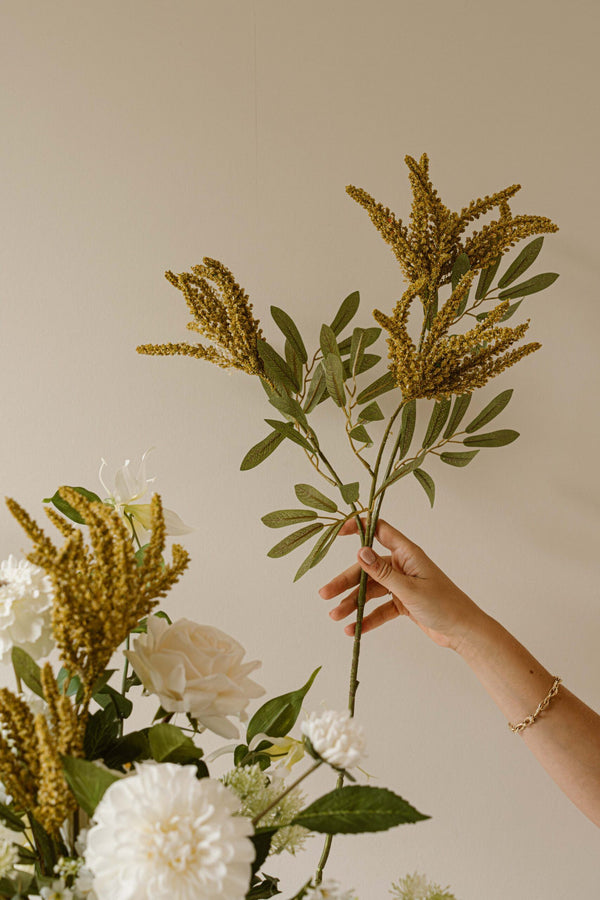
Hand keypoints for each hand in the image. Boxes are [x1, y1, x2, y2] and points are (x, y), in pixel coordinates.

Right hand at [319, 517, 482, 650]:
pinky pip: (380, 608)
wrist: (464, 632)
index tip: (337, 532)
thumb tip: (360, 551)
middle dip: (345, 582)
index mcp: (407, 554)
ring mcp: (402, 585)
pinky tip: (354, 629)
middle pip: (367, 569)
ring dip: (353, 603)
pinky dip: (367, 618)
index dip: (359, 528)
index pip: (379, 532)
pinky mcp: (403, 603)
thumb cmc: (444, 605)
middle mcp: (402, 566)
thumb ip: (383, 572)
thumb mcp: (410, 589)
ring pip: (371, 590)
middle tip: (324, 594)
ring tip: (335, 616)